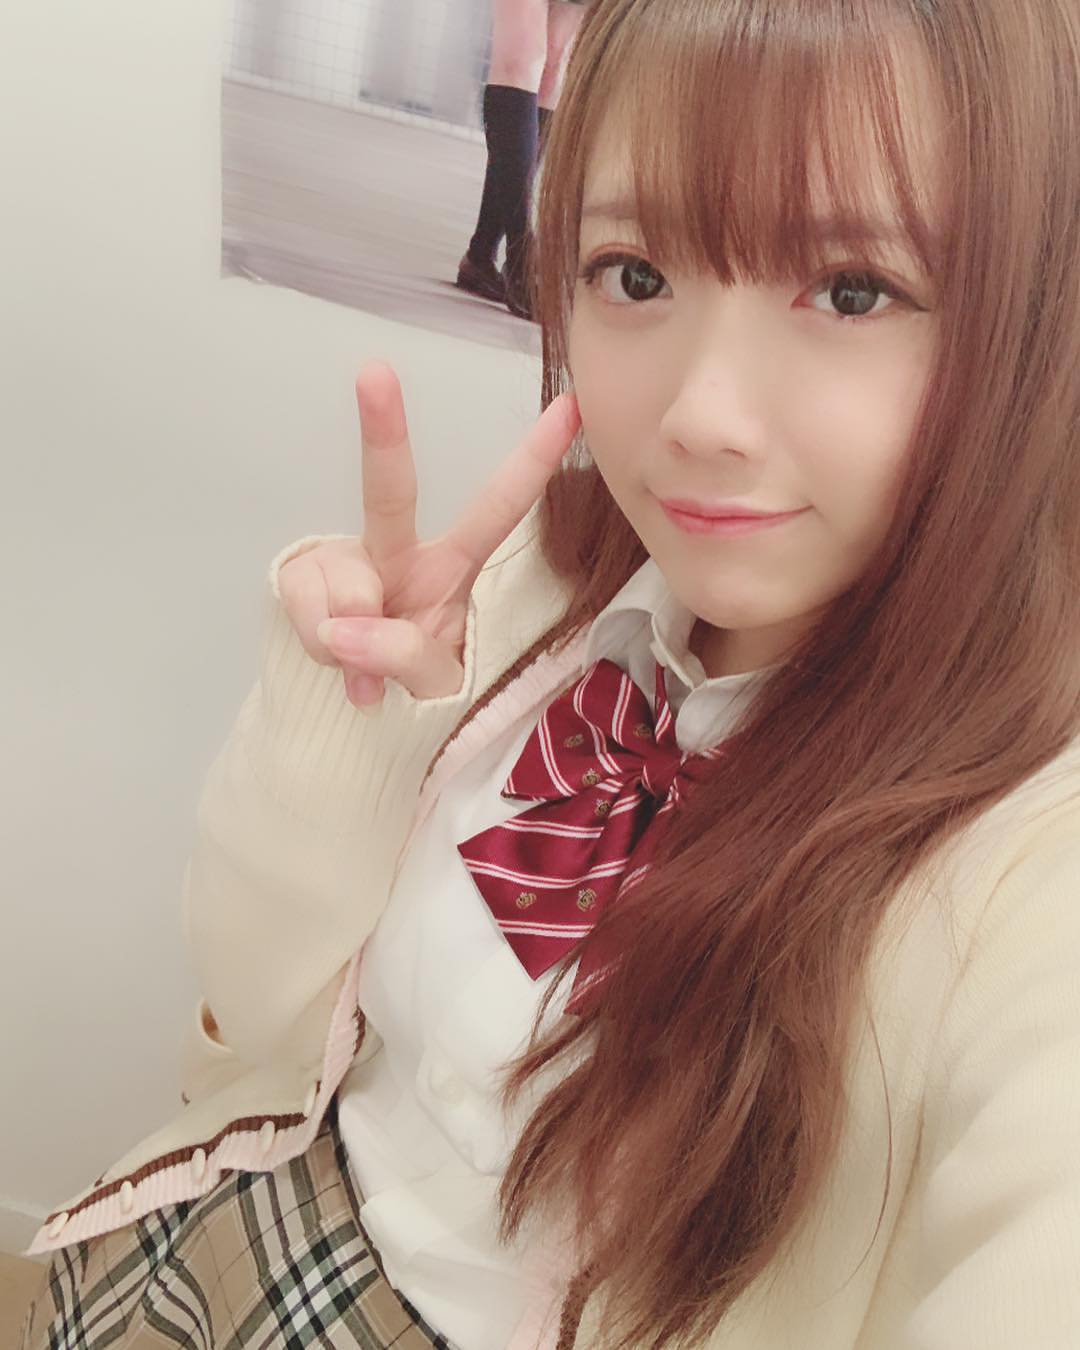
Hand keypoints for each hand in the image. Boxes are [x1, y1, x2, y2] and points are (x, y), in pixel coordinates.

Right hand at [277, 361, 580, 708]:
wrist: (353, 703)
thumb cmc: (411, 680)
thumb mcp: (434, 685)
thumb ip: (405, 659)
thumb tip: (346, 632)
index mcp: (453, 568)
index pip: (499, 511)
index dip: (532, 461)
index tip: (569, 407)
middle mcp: (400, 551)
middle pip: (390, 491)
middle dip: (382, 432)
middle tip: (375, 373)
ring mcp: (348, 559)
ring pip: (345, 585)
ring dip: (346, 640)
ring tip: (359, 662)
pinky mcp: (302, 572)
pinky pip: (305, 602)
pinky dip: (316, 640)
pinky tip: (331, 652)